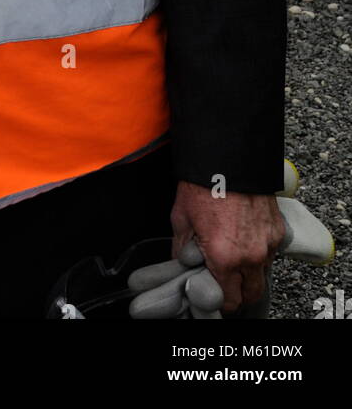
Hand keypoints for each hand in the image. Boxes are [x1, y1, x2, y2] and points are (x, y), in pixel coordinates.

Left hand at [171, 180, 285, 312]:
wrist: (227, 157)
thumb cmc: (202, 185)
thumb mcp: (181, 219)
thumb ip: (183, 249)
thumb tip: (182, 263)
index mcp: (225, 259)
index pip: (229, 301)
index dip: (220, 300)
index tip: (213, 293)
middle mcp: (251, 256)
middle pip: (251, 294)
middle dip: (238, 292)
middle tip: (224, 280)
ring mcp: (268, 243)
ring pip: (263, 272)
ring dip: (250, 270)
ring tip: (233, 253)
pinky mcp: (277, 229)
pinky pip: (271, 251)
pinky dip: (260, 250)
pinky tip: (244, 235)